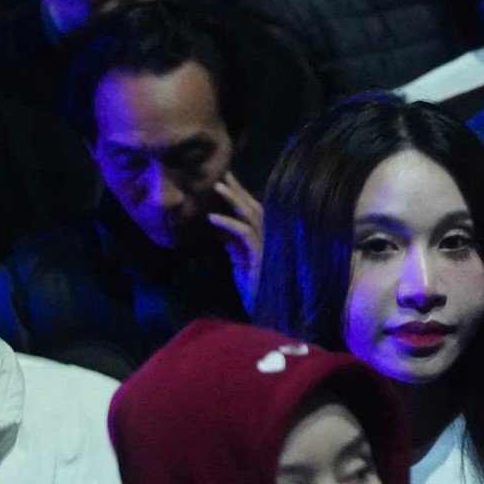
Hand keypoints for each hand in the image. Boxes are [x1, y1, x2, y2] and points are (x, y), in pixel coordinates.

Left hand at [208, 172, 263, 312]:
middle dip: (238, 190)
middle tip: (223, 174)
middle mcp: (270, 236)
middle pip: (254, 206)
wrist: (267, 309)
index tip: (227, 180)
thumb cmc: (255, 290)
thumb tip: (226, 237)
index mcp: (265, 238)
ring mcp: (268, 244)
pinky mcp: (262, 253)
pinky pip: (244, 233)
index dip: (241, 194)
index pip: (253, 211)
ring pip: (251, 214)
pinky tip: (212, 218)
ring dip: (233, 199)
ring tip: (217, 187)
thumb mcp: (241, 265)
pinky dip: (228, 223)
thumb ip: (236, 250)